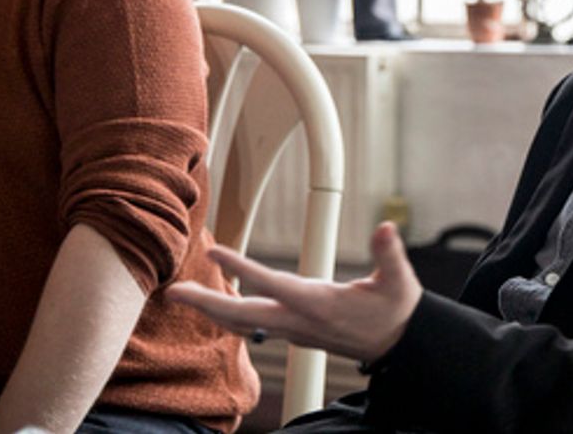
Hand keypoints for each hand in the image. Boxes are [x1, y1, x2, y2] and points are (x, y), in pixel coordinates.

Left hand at [167, 221, 422, 363]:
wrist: (398, 345)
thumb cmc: (396, 310)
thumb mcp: (398, 280)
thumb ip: (389, 253)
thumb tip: (386, 226)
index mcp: (319, 305)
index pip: (272, 285)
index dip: (242, 268)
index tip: (215, 252)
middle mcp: (300, 321)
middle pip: (243, 315)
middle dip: (206, 303)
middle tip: (174, 292)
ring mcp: (295, 331)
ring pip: (243, 324)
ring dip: (212, 310)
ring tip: (185, 295)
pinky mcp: (296, 333)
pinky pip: (253, 326)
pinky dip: (230, 314)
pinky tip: (220, 304)